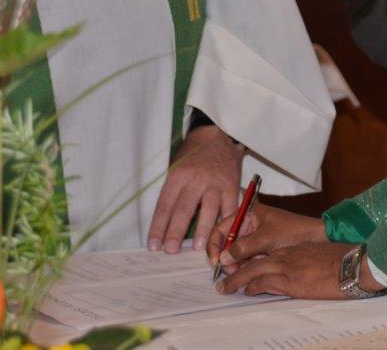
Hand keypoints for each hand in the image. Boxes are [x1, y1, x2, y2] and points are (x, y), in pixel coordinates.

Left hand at [147, 124, 244, 252]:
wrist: (218, 135)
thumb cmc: (193, 156)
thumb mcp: (176, 168)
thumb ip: (172, 193)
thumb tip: (164, 225)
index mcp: (178, 175)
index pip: (165, 205)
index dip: (158, 226)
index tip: (154, 245)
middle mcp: (196, 179)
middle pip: (184, 209)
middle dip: (176, 232)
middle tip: (171, 251)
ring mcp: (216, 182)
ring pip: (209, 209)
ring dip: (203, 230)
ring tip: (198, 247)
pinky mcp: (232, 184)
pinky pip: (230, 206)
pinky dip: (227, 222)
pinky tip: (224, 235)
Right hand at [207, 203, 326, 272]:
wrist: (317, 239)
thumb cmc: (294, 231)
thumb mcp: (267, 238)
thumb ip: (243, 247)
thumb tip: (222, 258)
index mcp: (248, 213)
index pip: (222, 227)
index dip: (215, 244)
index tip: (216, 260)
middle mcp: (248, 223)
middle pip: (227, 242)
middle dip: (227, 257)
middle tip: (230, 270)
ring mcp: (254, 237)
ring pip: (236, 253)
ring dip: (237, 263)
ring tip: (245, 269)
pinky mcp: (260, 249)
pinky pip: (246, 259)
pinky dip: (247, 265)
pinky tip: (255, 267)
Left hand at [215, 241, 381, 298]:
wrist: (352, 266)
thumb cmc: (342, 262)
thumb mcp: (320, 257)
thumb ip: (306, 261)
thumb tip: (301, 270)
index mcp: (295, 249)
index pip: (267, 253)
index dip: (252, 259)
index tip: (244, 264)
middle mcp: (287, 255)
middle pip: (254, 259)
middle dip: (236, 267)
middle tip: (223, 276)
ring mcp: (287, 267)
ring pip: (252, 271)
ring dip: (236, 279)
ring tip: (225, 287)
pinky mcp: (289, 281)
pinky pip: (263, 282)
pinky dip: (251, 286)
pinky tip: (245, 291)